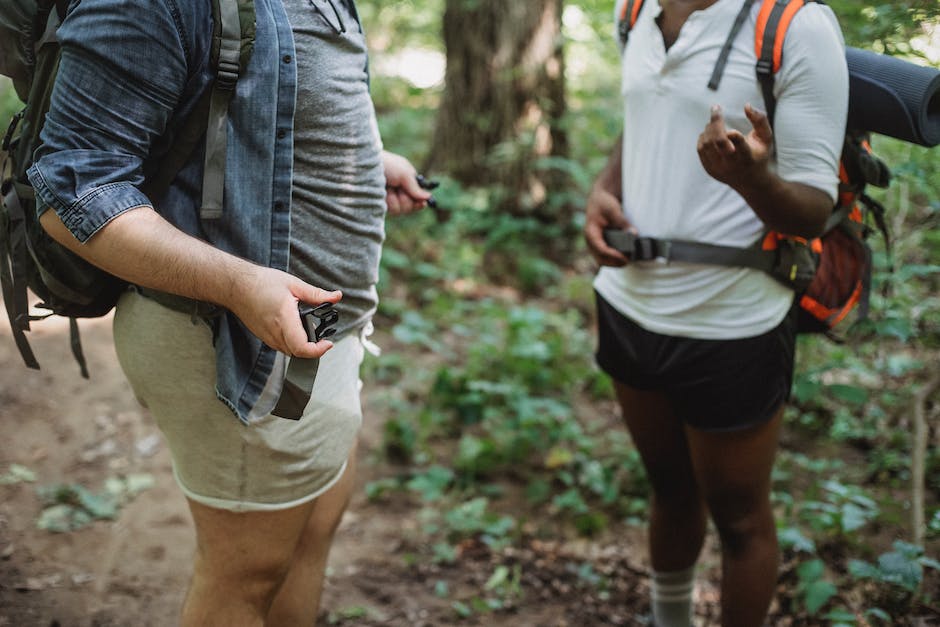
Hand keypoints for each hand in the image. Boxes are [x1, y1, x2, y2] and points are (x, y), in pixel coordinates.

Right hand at [228, 266, 342, 357]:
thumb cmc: (262, 283)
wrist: (236, 286)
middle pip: (298, 353)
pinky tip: (296, 330)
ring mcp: (267, 337)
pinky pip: (281, 346)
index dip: (318, 350)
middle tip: (323, 336)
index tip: (328, 343)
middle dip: (314, 348)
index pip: (302, 348)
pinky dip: (292, 343)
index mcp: (284, 319)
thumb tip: (336, 296)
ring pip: (290, 351)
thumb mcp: (294, 284)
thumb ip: (317, 294)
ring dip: (303, 346)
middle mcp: (275, 332)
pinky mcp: (263, 337)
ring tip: (311, 333)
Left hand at [382, 151, 431, 215]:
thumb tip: (429, 197)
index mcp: (406, 183)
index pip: (417, 199)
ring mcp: (387, 198)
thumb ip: (415, 187)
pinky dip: (385, 202)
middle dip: (405, 199)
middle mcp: (397, 192)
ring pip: (398, 210)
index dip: (419, 203)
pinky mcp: (378, 204)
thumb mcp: (404, 173)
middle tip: (398, 189)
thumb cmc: (386, 164)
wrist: (363, 165)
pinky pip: (388, 210)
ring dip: (393, 200)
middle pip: (409, 207)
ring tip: (386, 188)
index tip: (421, 204)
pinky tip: (380, 193)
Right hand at [584, 185, 633, 266]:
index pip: (601, 249)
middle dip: (614, 262)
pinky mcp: (599, 244)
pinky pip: (604, 257)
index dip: (613, 255)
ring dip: (614, 262)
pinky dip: (613, 259)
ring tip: (628, 260)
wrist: (599, 199)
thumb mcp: (613, 209)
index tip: (625, 257)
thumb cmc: (604, 203)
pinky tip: (624, 256)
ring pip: (602, 260)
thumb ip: (623, 222)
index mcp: (591, 232)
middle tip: (628, 260)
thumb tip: (634, 234)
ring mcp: (594, 244)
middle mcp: (590, 241)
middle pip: (600, 259)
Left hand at [697, 104, 772, 187]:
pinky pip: (701, 149)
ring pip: (707, 144)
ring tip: (716, 122)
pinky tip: (710, 132)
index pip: (739, 145)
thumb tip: (747, 105)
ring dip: (709, 128)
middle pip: (718, 141)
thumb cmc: (759, 155)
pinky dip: (704, 137)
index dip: (734, 135)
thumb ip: (760, 120)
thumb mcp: (765, 138)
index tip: (732, 125)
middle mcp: (731, 164)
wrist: (749, 181)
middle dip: (716, 122)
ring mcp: (718, 168)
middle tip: (716, 108)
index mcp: (747, 157)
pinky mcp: (709, 169)